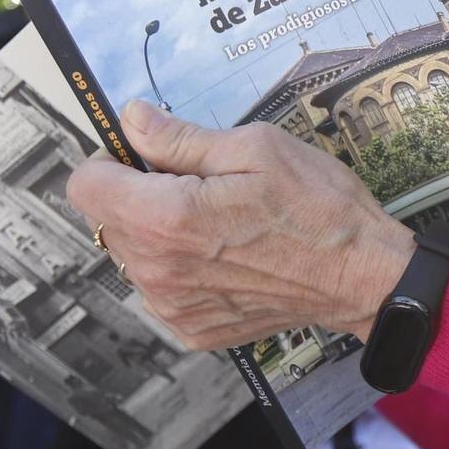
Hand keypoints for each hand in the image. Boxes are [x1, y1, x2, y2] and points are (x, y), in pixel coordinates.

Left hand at [67, 101, 416, 350]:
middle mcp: (160, 270)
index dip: (112, 161)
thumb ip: (180, 138)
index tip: (146, 156)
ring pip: (133, 255)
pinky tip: (226, 255)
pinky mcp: (192, 328)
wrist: (362, 276)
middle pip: (107, 220)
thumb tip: (133, 120)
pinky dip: (182, 268)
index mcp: (167, 218)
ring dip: (159, 234)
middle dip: (138, 196)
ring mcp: (174, 306)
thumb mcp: (255, 148)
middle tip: (198, 185)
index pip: (86, 186)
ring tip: (219, 222)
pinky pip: (161, 288)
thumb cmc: (319, 208)